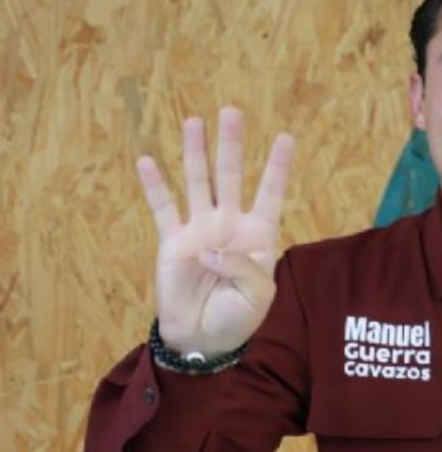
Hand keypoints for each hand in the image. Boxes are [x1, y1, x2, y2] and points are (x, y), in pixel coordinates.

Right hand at [137, 107, 294, 356]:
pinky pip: (163, 209)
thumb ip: (242, 267)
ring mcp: (200, 229)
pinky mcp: (173, 242)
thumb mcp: (258, 295)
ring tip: (194, 122)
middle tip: (232, 112)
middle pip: (231, 176)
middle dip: (231, 145)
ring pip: (197, 182)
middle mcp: (229, 224)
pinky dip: (154, 186)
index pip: (270, 193)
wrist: (204, 339)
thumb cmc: (239, 317)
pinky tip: (146, 161)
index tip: (286, 137)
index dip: (277, 167)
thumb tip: (209, 246)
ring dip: (195, 153)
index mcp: (259, 235)